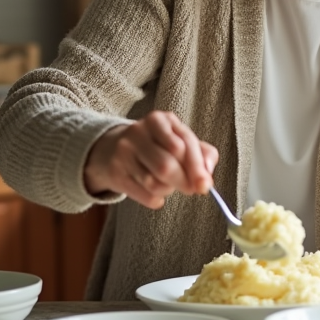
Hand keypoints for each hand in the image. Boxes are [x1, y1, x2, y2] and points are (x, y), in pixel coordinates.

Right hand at [84, 111, 217, 208]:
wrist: (112, 149)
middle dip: (183, 182)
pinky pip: (145, 195)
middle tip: (191, 189)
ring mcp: (123, 152)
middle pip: (167, 166)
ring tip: (167, 183)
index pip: (183, 144)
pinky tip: (155, 192)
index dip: (197, 167)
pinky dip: (156, 199)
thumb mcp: (179, 139)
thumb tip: (207, 175)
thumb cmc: (157, 145)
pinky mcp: (115, 173)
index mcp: (159, 120)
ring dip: (168, 189)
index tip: (205, 186)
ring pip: (155, 183)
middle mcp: (138, 132)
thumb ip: (202, 153)